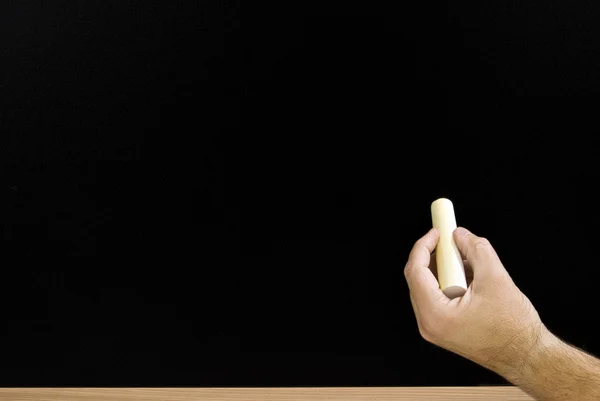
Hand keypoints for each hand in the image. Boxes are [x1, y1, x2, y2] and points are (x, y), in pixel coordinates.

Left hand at [404, 227, 545, 375]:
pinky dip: (450, 283)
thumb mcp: (495, 278)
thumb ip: (475, 249)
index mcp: (435, 314)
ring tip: (467, 261)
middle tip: (451, 241)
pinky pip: (438, 298)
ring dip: (445, 269)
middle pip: (418, 279)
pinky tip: (470, 277)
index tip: (437, 232)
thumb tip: (459, 235)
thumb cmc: (514, 328)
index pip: (415, 271)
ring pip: (428, 288)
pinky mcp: (444, 329)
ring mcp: (435, 329)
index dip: (424, 246)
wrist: (528, 357)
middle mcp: (429, 324)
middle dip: (436, 256)